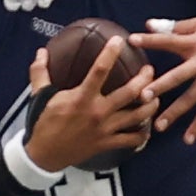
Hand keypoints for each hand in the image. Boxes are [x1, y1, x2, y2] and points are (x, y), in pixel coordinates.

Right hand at [23, 36, 155, 171]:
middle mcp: (97, 112)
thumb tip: (41, 52)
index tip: (119, 41)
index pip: (100, 70)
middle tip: (150, 70)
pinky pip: (132, 139)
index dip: (110, 53)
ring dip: (150, 105)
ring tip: (156, 96)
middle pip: (129, 93)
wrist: (45, 155)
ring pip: (137, 116)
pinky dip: (143, 134)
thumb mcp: (39, 95)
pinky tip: (147, 127)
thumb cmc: (44, 123)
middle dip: (144, 79)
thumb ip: (40, 72)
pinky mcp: (107, 143)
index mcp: (82, 98)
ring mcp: (105, 129)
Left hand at [133, 17, 195, 144]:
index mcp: (195, 43)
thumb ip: (175, 26)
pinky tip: (188, 138)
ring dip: (175, 112)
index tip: (132, 41)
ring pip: (192, 98)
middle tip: (143, 97)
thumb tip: (149, 24)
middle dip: (161, 86)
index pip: (169, 41)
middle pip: (179, 75)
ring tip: (158, 125)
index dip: (151, 41)